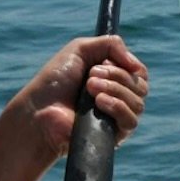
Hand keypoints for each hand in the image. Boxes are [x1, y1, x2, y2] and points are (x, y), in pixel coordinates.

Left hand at [10, 35, 148, 160]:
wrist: (39, 109)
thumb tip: (136, 64)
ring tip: (89, 88)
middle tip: (90, 76)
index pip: (140, 73)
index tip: (106, 62)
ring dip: (114, 90)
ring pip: (138, 103)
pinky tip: (99, 102)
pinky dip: (117, 107)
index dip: (128, 65)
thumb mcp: (81, 49)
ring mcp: (117, 118)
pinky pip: (131, 121)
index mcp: (114, 79)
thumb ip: (111, 44)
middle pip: (141, 86)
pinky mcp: (113, 136)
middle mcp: (119, 98)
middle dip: (117, 76)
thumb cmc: (55, 80)